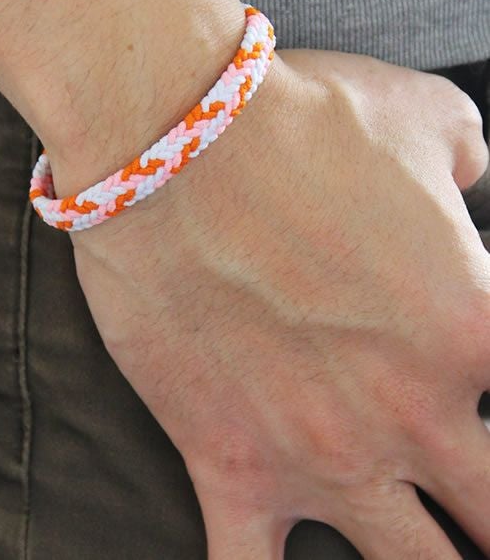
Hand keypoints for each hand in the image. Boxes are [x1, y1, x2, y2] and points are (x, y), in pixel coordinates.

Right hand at [66, 49, 489, 558]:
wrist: (174, 148)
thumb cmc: (302, 122)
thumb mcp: (421, 115)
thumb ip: (469, 158)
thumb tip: (472, 176)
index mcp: (473, 328)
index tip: (483, 397)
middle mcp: (412, 412)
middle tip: (475, 503)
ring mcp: (319, 453)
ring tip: (423, 552)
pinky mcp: (229, 462)